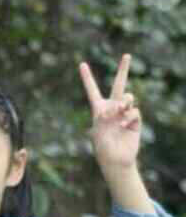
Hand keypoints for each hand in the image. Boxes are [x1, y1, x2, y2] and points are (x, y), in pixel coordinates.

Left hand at [79, 54, 141, 171]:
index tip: (81, 64)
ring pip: (128, 97)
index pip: (92, 91)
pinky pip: (134, 112)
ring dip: (125, 101)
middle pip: (118, 85)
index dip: (87, 78)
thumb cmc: (103, 149)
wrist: (116, 160)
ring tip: (120, 111)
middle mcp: (112, 108)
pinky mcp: (135, 120)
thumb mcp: (98, 132)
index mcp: (98, 110)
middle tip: (127, 55)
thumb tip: (114, 108)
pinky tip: (124, 125)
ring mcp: (124, 113)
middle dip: (123, 70)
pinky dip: (129, 117)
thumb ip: (104, 118)